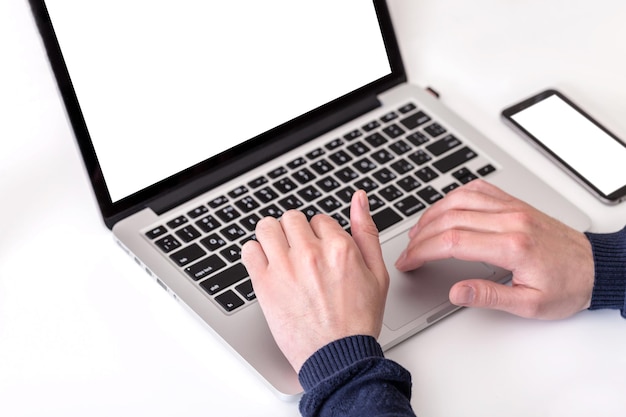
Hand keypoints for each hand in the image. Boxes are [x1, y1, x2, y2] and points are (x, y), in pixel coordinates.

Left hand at [242, 190, 388, 371]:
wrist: (338, 357)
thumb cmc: (358, 321)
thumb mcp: (376, 273)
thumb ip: (366, 232)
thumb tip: (359, 199)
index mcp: (339, 248)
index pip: (319, 219)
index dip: (319, 234)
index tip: (319, 251)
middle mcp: (310, 253)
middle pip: (292, 218)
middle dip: (296, 232)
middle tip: (299, 253)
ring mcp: (285, 267)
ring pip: (267, 227)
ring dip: (273, 237)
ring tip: (280, 255)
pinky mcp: (265, 284)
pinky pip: (248, 250)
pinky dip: (254, 254)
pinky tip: (266, 266)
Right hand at [395, 179, 593, 319]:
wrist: (596, 268)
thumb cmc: (567, 286)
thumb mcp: (530, 304)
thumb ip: (489, 296)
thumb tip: (456, 292)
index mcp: (513, 246)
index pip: (453, 241)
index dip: (423, 251)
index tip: (409, 261)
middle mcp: (510, 220)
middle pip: (449, 219)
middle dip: (420, 237)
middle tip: (407, 253)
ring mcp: (512, 208)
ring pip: (458, 200)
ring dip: (431, 214)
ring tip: (417, 232)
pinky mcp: (514, 203)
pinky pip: (477, 190)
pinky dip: (453, 197)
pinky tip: (443, 208)